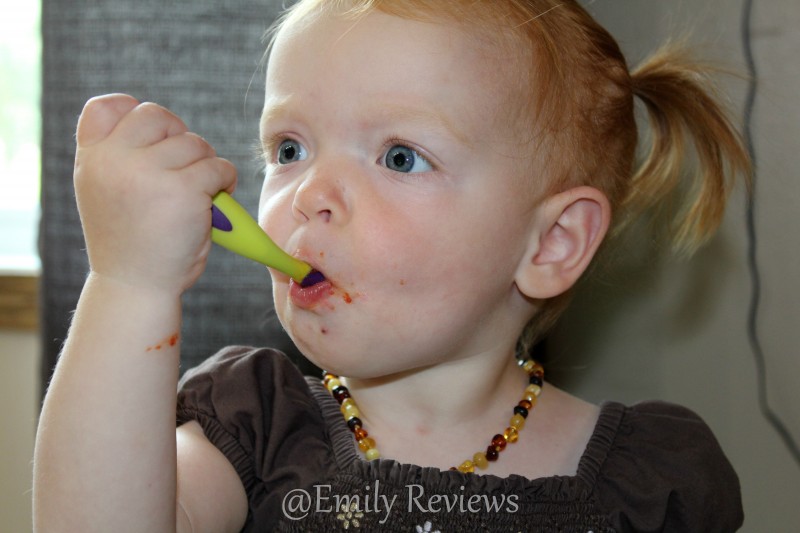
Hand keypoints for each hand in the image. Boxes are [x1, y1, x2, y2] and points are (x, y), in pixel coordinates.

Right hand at [73, 94, 236, 293]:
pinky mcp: (184, 190)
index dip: (133, 112)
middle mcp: (113, 160)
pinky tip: (218, 198)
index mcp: (91, 159)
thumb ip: (121, 157)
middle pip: (157, 115)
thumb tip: (168, 127)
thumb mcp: (107, 192)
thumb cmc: (131, 242)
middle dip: (179, 137)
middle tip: (186, 167)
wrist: (135, 286)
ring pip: (194, 143)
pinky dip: (226, 180)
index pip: (105, 107)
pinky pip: (218, 167)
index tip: (152, 139)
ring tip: (200, 193)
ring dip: (205, 165)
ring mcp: (148, 173)